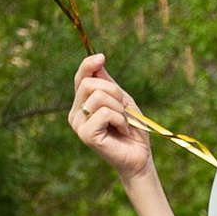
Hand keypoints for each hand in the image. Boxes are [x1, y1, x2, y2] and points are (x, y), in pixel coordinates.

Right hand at [69, 54, 155, 182]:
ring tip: (124, 123)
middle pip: (89, 83)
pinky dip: (120, 119)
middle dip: (114, 92)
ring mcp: (79, 125)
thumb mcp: (122, 101)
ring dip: (119, 109)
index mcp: (81, 104)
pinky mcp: (86, 135)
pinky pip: (104, 112)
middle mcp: (76, 113)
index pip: (80, 78)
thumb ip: (107, 82)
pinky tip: (123, 131)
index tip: (102, 57)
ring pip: (98, 97)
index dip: (89, 65)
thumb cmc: (133, 131)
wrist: (141, 158)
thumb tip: (97, 57)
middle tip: (124, 110)